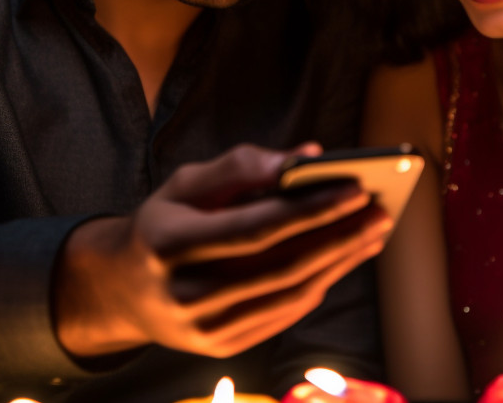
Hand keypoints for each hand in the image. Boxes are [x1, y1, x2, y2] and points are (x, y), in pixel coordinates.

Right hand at [53, 142, 392, 358]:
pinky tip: (343, 259)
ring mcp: (202, 329)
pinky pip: (284, 315)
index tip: (356, 187)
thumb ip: (243, 165)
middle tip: (380, 211)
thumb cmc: (164, 223)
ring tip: (373, 232)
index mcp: (169, 244)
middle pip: (281, 266)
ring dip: (340, 262)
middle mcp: (184, 294)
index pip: (256, 226)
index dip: (311, 208)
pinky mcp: (220, 348)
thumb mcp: (186, 183)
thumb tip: (306, 156)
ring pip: (289, 295)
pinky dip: (319, 285)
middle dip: (339, 237)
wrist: (122, 290)